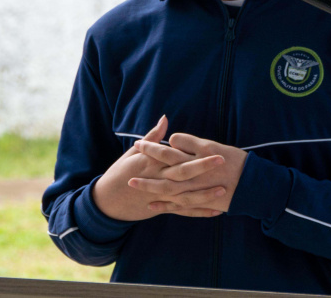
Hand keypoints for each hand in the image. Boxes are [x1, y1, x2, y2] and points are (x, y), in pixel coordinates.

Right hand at [92, 116, 227, 220]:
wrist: (106, 201)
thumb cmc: (120, 173)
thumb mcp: (132, 154)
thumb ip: (152, 138)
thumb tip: (165, 118)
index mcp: (149, 163)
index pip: (173, 155)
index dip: (192, 152)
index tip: (211, 148)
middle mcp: (155, 179)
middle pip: (182, 173)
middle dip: (202, 167)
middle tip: (222, 160)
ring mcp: (159, 196)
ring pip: (185, 196)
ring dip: (204, 194)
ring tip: (224, 189)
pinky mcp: (161, 209)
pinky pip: (183, 211)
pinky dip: (199, 212)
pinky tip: (216, 211)